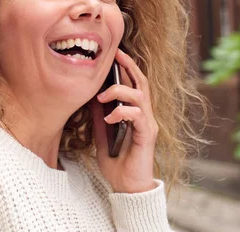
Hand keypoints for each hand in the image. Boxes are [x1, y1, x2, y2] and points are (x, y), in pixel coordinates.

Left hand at [90, 48, 158, 193]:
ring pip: (139, 96)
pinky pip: (137, 116)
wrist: (126, 186)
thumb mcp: (102, 132)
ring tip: (101, 97)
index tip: (113, 52)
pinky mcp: (147, 136)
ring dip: (119, 91)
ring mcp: (147, 124)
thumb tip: (91, 95)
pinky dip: (122, 112)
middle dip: (128, 66)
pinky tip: (109, 118)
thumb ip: (100, 115)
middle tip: (115, 54)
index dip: (126, 66)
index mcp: (135, 112)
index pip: (133, 83)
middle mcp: (145, 115)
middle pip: (141, 82)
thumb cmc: (116, 160)